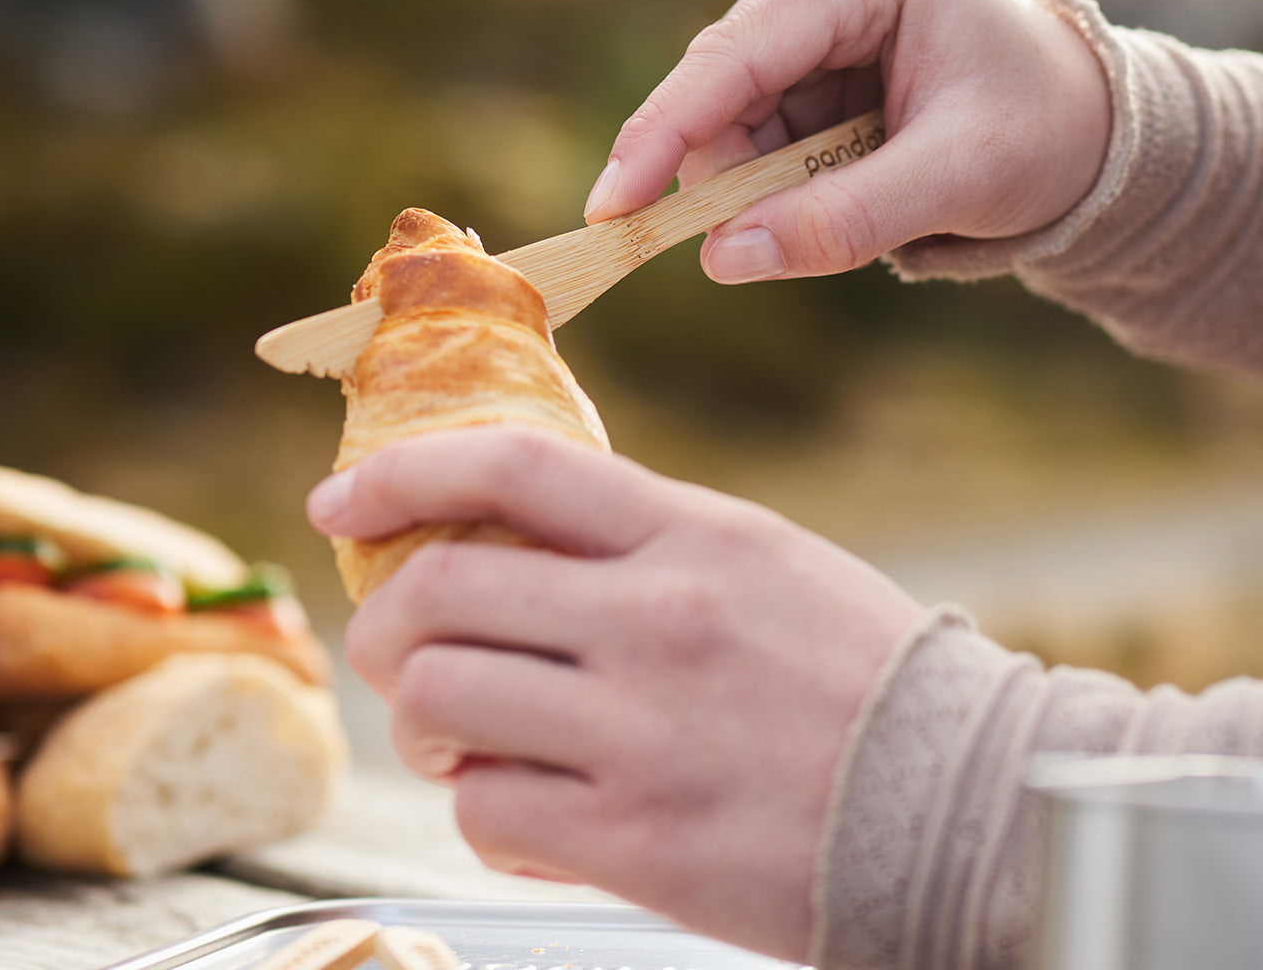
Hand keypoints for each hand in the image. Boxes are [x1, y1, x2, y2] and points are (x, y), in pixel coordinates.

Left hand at [308, 426, 922, 961]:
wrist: (971, 803)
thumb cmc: (860, 674)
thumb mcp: (758, 563)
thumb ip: (640, 543)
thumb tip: (508, 542)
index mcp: (694, 535)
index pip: (515, 469)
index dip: (404, 474)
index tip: (341, 502)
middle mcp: (659, 621)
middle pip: (440, 592)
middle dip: (387, 623)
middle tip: (399, 647)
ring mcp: (643, 735)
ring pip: (440, 704)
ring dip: (425, 724)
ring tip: (464, 735)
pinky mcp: (641, 843)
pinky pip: (487, 812)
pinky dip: (484, 807)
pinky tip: (534, 809)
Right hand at [583, 0, 1111, 282]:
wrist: (1076, 118)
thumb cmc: (1037, 130)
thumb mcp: (957, 181)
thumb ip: (843, 220)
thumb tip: (723, 258)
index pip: (735, 55)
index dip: (664, 136)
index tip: (608, 209)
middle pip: (719, 93)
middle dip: (738, 178)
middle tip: (800, 235)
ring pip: (725, 119)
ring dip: (764, 180)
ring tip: (864, 185)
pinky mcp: (792, 41)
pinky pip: (744, 127)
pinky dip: (776, 173)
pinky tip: (846, 168)